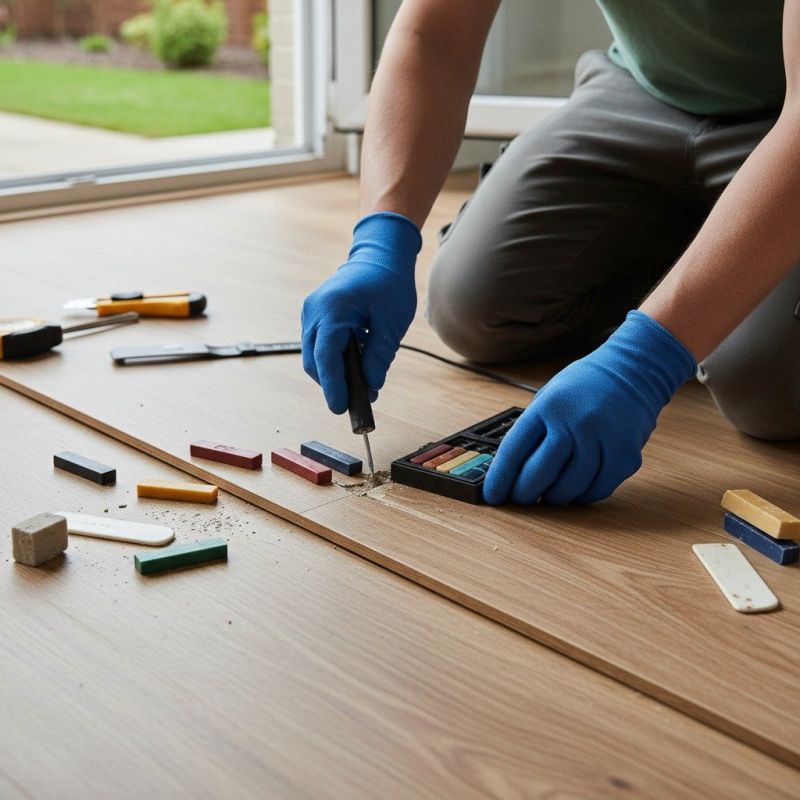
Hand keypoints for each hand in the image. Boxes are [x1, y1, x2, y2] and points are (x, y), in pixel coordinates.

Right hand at [301, 212, 421, 412]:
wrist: (380, 254)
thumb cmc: (388, 282)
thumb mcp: (392, 323)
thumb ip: (380, 356)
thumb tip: (371, 386)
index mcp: (333, 309)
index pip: (326, 357)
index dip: (333, 386)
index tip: (341, 408)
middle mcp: (314, 311)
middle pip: (315, 361)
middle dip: (334, 384)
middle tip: (359, 400)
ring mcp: (311, 312)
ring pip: (315, 356)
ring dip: (335, 372)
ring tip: (363, 381)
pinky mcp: (314, 316)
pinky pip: (319, 345)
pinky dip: (334, 358)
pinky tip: (356, 362)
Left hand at [483, 311, 696, 504]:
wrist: (633, 371)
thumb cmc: (583, 387)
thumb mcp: (548, 397)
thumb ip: (533, 430)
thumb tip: (511, 471)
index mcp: (547, 407)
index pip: (513, 451)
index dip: (499, 479)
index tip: (492, 495)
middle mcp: (574, 422)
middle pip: (538, 475)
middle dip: (524, 493)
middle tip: (521, 497)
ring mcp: (602, 440)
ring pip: (568, 488)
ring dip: (554, 497)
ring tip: (549, 493)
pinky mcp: (626, 456)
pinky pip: (597, 491)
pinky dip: (582, 496)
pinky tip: (576, 488)